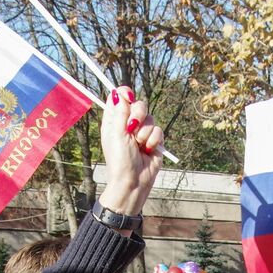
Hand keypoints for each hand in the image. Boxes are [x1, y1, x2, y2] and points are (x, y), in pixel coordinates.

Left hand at [98, 86, 163, 218]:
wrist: (134, 181)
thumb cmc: (120, 160)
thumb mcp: (116, 134)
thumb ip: (120, 112)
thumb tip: (118, 92)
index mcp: (114, 121)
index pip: (120, 98)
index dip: (125, 94)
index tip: (129, 96)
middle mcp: (128, 124)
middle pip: (138, 104)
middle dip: (138, 114)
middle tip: (132, 127)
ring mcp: (142, 132)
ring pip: (150, 117)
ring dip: (145, 133)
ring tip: (139, 146)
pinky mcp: (154, 140)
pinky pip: (158, 130)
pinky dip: (153, 140)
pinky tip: (148, 150)